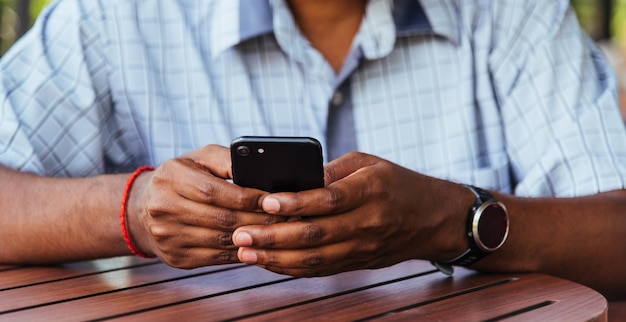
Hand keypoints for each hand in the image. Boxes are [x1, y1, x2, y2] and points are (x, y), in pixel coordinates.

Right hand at [126, 145, 285, 268]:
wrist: (143, 211)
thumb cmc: (183, 178)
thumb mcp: (199, 158)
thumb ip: (227, 159)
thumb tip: (259, 168)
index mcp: (170, 178)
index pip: (214, 191)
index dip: (248, 197)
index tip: (274, 198)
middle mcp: (164, 208)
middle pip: (221, 218)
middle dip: (258, 218)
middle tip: (287, 216)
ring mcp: (168, 236)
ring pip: (222, 240)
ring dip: (255, 238)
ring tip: (279, 231)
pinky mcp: (176, 258)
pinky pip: (217, 257)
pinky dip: (242, 252)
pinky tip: (260, 245)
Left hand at [232, 152, 469, 276]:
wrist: (435, 218)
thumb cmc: (399, 184)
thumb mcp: (370, 162)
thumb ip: (334, 170)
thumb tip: (296, 179)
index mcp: (371, 191)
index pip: (328, 199)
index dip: (295, 202)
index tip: (265, 201)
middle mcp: (368, 224)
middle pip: (315, 235)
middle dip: (273, 237)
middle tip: (240, 234)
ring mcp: (363, 248)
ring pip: (315, 259)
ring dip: (276, 258)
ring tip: (245, 252)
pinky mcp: (358, 262)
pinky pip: (321, 269)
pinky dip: (292, 268)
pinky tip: (269, 262)